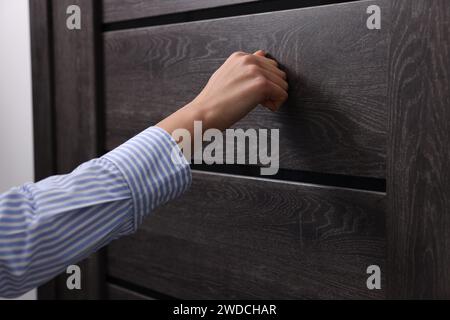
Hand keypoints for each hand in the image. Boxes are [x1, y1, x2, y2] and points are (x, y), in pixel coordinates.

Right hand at [157, 50, 287, 134]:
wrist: (204, 113)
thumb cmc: (214, 101)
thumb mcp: (228, 74)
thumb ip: (245, 65)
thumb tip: (262, 54)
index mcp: (241, 56)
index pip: (269, 65)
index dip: (263, 82)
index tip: (248, 93)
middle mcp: (249, 59)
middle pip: (279, 74)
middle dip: (271, 89)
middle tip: (252, 100)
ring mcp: (255, 71)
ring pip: (283, 85)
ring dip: (273, 97)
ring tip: (254, 103)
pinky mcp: (261, 84)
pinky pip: (282, 95)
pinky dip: (275, 105)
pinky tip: (260, 107)